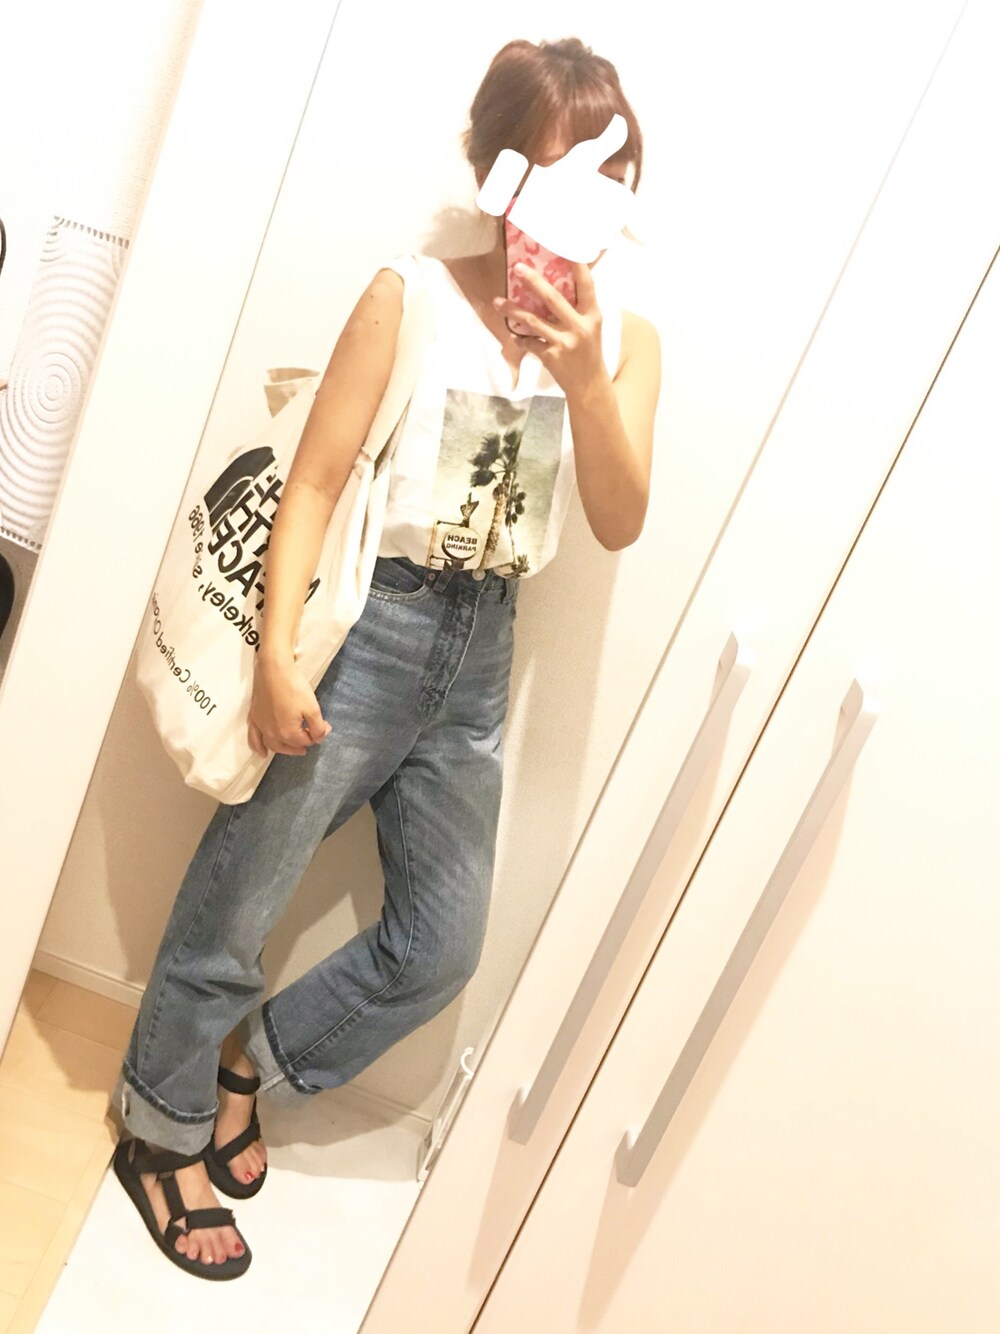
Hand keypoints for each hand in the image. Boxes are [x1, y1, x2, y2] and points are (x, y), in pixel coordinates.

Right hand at [247, 655, 331, 757]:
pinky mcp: (254, 717)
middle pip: (289, 746)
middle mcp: (272, 733)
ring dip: (283, 750)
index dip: (317, 735)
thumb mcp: (313, 708)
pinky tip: (261, 753)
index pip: (305, 741)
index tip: (325, 726)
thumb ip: (318, 727)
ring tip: (292, 750)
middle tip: (311, 741)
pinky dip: (258, 747)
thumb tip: (319, 737)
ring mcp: (261, 726)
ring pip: (272, 745)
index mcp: (288, 733)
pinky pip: (254, 738)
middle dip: (301, 745)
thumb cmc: (294, 687)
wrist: (273, 669)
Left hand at [492, 261, 606, 397]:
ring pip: (533, 321)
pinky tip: (513, 334)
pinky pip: (529, 342)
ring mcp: (564, 342)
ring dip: (512, 310)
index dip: (578, 267)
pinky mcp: (550, 356)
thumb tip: (562, 281)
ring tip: (497, 302)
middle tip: (517, 268)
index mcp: (592, 315)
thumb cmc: (589, 352)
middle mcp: (579, 326)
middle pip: (553, 298)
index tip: (567, 249)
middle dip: (533, 282)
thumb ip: (579, 308)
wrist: (589, 385)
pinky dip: (519, 338)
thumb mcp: (592, 327)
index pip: (587, 286)